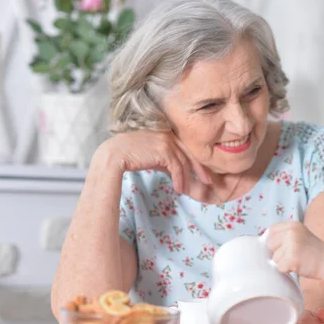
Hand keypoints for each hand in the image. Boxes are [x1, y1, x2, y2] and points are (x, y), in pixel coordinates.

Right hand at [94, 130, 210, 193]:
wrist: (114, 155)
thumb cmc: (131, 156)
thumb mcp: (152, 156)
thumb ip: (166, 160)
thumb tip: (178, 172)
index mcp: (166, 132)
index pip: (186, 147)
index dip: (196, 162)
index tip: (203, 174)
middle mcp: (168, 134)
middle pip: (190, 153)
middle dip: (200, 169)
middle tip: (209, 181)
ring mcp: (166, 140)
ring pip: (184, 162)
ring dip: (187, 179)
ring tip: (187, 191)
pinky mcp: (164, 149)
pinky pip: (177, 167)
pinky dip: (179, 180)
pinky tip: (179, 189)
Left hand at [267, 221, 323, 279]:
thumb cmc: (314, 251)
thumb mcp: (300, 235)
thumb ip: (285, 235)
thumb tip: (263, 243)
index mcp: (292, 225)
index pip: (271, 231)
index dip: (274, 241)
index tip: (283, 247)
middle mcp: (291, 232)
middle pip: (270, 245)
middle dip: (278, 253)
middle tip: (294, 254)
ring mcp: (291, 244)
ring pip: (274, 258)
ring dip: (284, 262)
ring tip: (298, 259)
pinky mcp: (292, 258)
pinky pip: (280, 267)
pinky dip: (288, 270)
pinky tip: (299, 266)